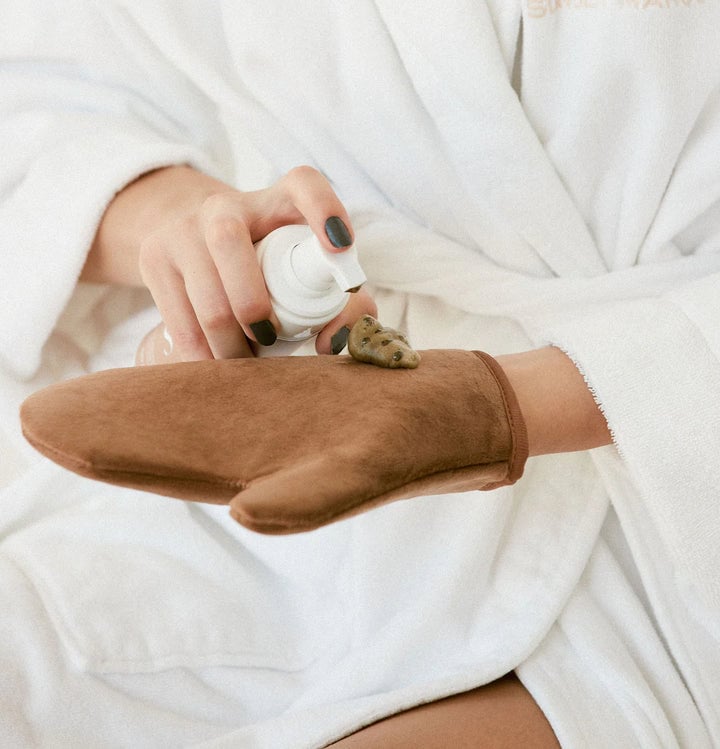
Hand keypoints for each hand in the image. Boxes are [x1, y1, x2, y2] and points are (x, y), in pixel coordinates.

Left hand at [20, 350, 527, 533]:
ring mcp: (276, 419)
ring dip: (140, 400)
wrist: (463, 410)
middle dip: (107, 429)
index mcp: (270, 478)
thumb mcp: (375, 468)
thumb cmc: (430, 442)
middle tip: (38, 416)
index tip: (49, 436)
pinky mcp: (296, 391)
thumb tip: (241, 512)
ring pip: (195, 410)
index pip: (173, 470)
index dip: (114, 456)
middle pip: (169, 442)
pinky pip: (235, 380)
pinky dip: (195, 367)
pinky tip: (169, 352)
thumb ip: (308, 501)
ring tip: (89, 388)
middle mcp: (263, 451)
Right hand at [82, 165, 376, 359]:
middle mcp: (226, 206)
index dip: (324, 209)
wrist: (191, 239)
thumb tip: (333, 341)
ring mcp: (183, 229)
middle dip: (254, 309)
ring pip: (207, 299)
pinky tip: (217, 364)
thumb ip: (343, 306)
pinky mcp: (154, 258)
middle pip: (231, 246)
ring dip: (231, 345)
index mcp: (278, 200)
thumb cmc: (268, 264)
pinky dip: (202, 353)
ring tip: (246, 362)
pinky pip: (179, 320)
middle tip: (271, 340)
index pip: (304, 184)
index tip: (340, 247)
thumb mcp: (303, 270)